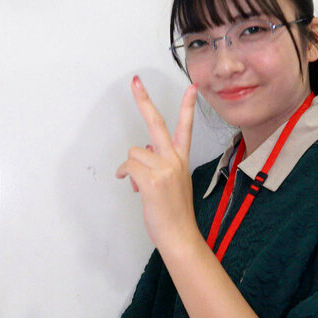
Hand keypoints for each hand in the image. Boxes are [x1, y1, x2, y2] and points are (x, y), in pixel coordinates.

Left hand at [115, 75, 199, 250]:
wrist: (180, 236)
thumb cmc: (175, 213)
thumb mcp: (173, 182)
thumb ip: (161, 163)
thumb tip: (144, 152)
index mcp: (181, 159)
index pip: (186, 127)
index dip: (188, 106)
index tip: (191, 86)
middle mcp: (175, 159)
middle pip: (157, 123)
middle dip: (144, 100)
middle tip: (135, 81)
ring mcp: (164, 168)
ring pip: (134, 152)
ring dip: (131, 167)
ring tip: (140, 185)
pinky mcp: (153, 179)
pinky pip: (129, 166)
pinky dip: (125, 175)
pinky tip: (133, 187)